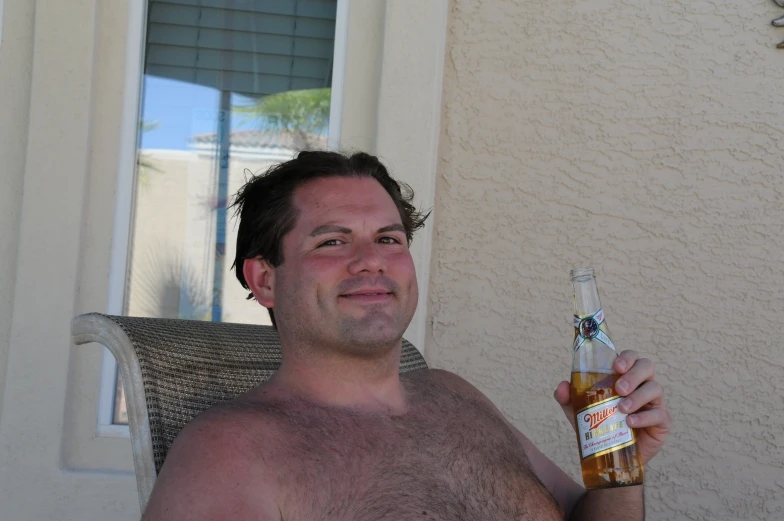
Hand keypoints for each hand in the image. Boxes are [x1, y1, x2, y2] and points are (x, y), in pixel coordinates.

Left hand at [553, 350, 671, 464]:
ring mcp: (654, 402)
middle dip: (634, 374)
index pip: (631, 357)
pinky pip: (660, 414)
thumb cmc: (599, 425)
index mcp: (625, 377)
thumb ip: (568, 397)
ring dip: (638, 397)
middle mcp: (642, 385)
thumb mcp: (579, 411)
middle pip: (647, 366)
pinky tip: (630, 423)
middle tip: (619, 388)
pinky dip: (644, 417)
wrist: (612, 455)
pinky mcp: (662, 421)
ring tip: (621, 409)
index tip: (616, 366)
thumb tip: (562, 387)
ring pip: (655, 388)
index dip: (626, 357)